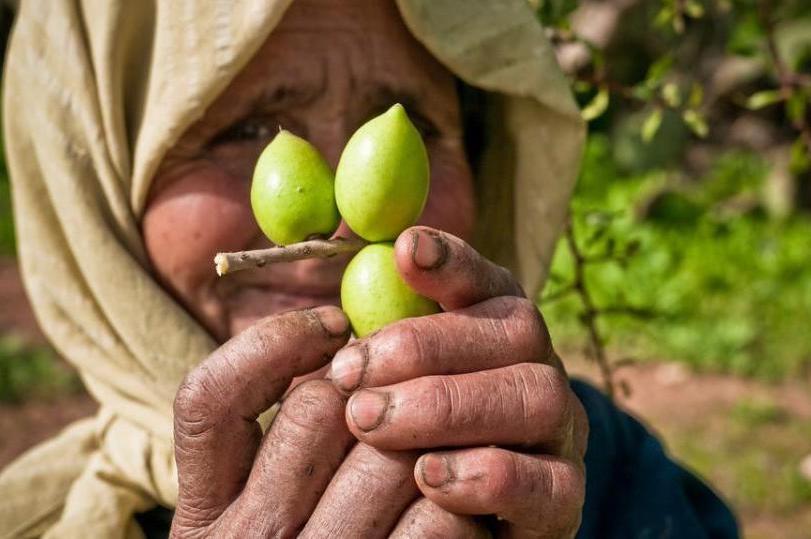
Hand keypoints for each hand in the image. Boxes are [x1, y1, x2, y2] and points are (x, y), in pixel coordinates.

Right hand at [170, 306, 483, 537]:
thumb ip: (276, 439)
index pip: (208, 399)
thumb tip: (336, 334)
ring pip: (389, 455)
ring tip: (436, 450)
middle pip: (319, 410)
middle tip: (408, 389)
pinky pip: (437, 520)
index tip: (334, 323)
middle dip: (378, 385)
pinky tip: (459, 511)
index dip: (273, 343)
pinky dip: (461, 501)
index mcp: (203, 513)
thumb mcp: (265, 512)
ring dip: (429, 438)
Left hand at [328, 226, 589, 538]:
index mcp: (497, 334)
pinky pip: (548, 482)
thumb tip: (363, 267)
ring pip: (537, 396)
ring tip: (373, 422)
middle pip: (519, 329)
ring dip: (450, 405)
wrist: (434, 530)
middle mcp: (537, 372)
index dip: (454, 261)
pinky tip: (428, 479)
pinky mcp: (563, 501)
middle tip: (351, 371)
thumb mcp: (380, 386)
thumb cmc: (398, 446)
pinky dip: (488, 474)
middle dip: (430, 343)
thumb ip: (376, 336)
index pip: (489, 282)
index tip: (406, 250)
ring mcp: (559, 435)